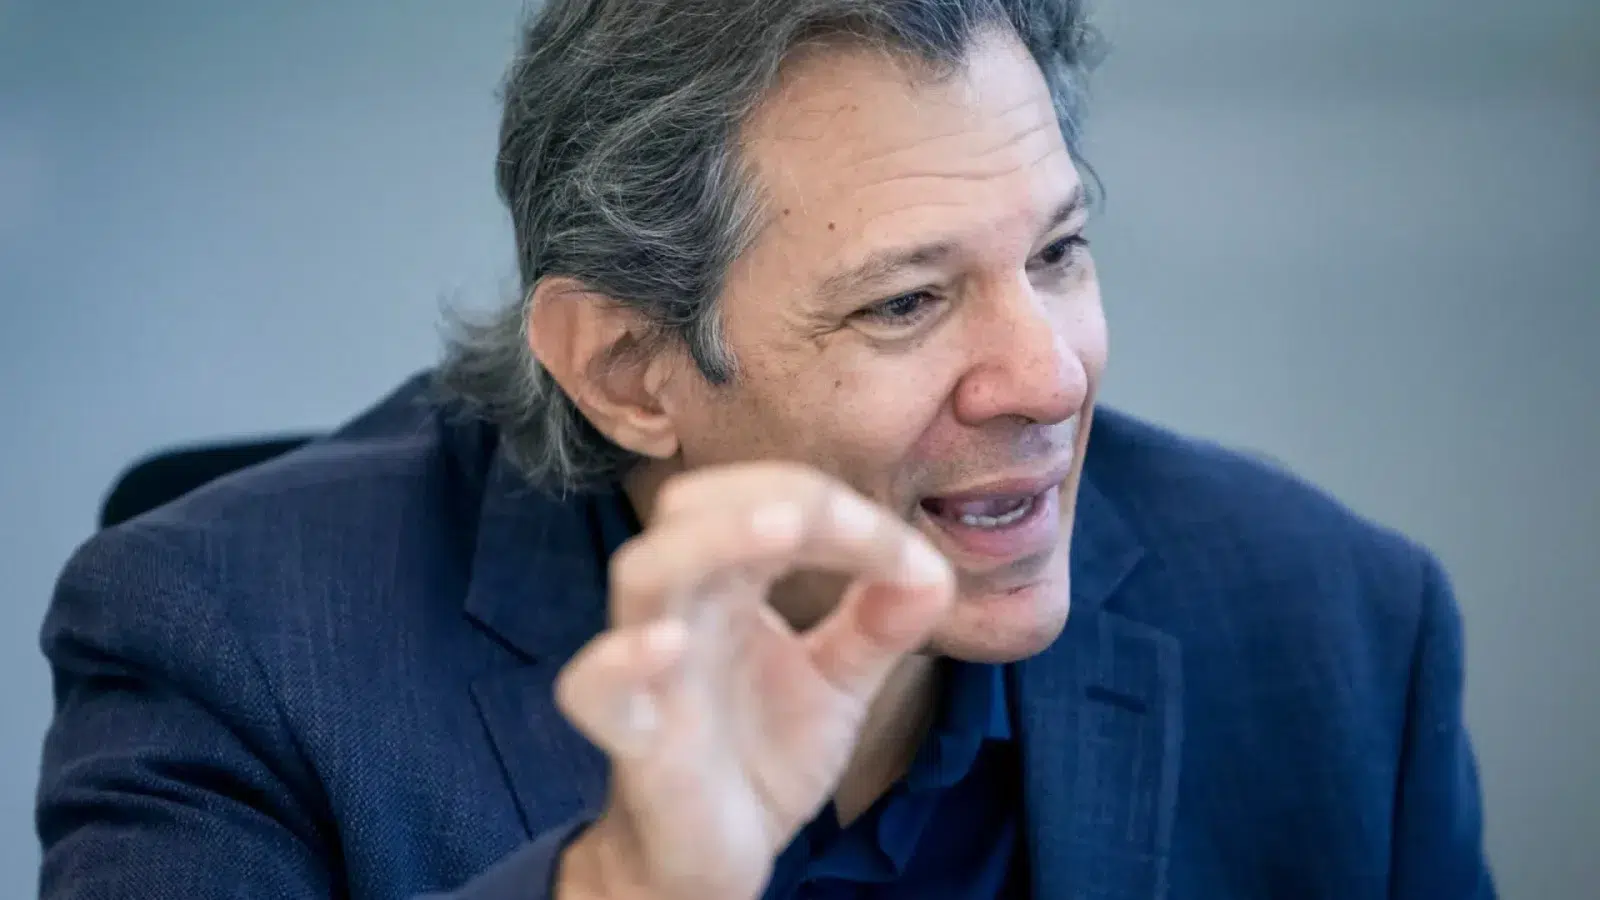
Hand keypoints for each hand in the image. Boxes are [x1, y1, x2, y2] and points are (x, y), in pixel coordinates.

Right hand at [553, 462, 954, 899]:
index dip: (840, 514)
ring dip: (712, 541)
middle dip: (765, 494)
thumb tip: (935, 572)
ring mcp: (651, 669)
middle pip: (690, 510)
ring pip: (642, 573)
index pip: (769, 505)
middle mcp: (684, 608)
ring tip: (781, 531)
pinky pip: (590, 688)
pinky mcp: (630, 738)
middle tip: (841, 521)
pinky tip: (668, 646)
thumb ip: (879, 629)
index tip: (914, 564)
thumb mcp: (837, 685)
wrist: (714, 860)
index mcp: (731, 585)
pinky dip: (621, 660)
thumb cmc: (761, 757)